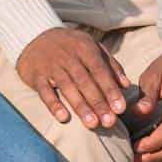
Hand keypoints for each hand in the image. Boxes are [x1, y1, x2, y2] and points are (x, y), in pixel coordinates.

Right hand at [16, 27, 131, 128]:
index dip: (110, 89)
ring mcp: (50, 65)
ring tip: (92, 124)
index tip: (120, 109)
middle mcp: (67, 55)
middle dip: (98, 102)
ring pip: (67, 86)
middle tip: (109, 122)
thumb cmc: (71, 47)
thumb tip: (126, 85)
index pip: (99, 70)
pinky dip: (53, 104)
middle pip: (84, 81)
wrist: (35, 36)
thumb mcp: (92, 48)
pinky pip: (44, 91)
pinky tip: (63, 118)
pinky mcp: (36, 75)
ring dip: (80, 106)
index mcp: (84, 47)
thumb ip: (111, 65)